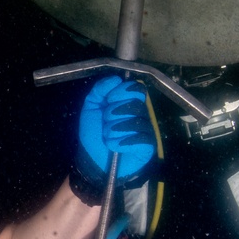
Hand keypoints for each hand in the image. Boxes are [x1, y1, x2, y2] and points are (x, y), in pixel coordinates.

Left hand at [71, 76, 153, 203]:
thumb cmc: (93, 135)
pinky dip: (123, 142)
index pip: (136, 88)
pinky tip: (114, 147)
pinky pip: (141, 138)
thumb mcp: (91, 107)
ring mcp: (145, 132)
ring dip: (114, 130)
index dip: (122, 92)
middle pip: (136, 104)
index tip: (109, 100)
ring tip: (107, 137)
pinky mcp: (147, 148)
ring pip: (136, 121)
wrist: (91, 160)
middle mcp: (140, 116)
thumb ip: (100, 89)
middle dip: (114, 113)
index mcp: (127, 104)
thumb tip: (116, 78)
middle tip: (106, 123)